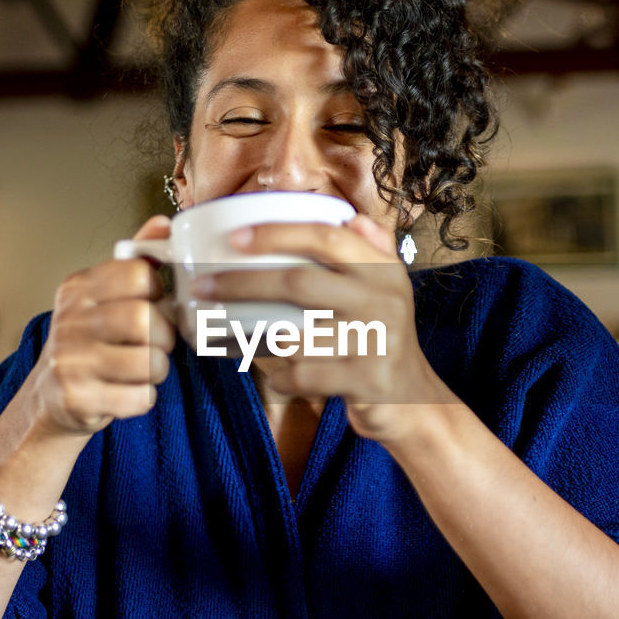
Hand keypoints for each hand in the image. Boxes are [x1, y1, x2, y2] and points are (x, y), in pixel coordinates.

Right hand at [33, 216, 176, 436]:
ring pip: (149, 362)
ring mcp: (69, 360)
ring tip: (144, 369)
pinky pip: (139, 398)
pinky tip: (129, 391)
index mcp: (79, 288)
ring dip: (158, 370)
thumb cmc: (90, 340)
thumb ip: (136, 262)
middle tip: (156, 344)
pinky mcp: (77, 398)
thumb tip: (164, 223)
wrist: (49, 396)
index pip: (140, 275)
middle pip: (146, 320)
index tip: (151, 305)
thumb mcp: (105, 296)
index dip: (157, 293)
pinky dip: (144, 398)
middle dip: (164, 337)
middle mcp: (69, 320)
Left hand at [193, 215, 452, 441]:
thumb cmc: (385, 339)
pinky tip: (276, 380)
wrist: (415, 401)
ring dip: (255, 339)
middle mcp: (383, 299)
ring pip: (295, 336)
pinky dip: (282, 379)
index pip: (327, 236)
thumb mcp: (389, 291)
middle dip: (243, 282)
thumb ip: (375, 251)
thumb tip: (352, 218)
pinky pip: (305, 376)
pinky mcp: (367, 380)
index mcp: (383, 270)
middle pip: (299, 281)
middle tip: (202, 286)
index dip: (277, 233)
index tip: (234, 237)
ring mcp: (376, 341)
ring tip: (230, 337)